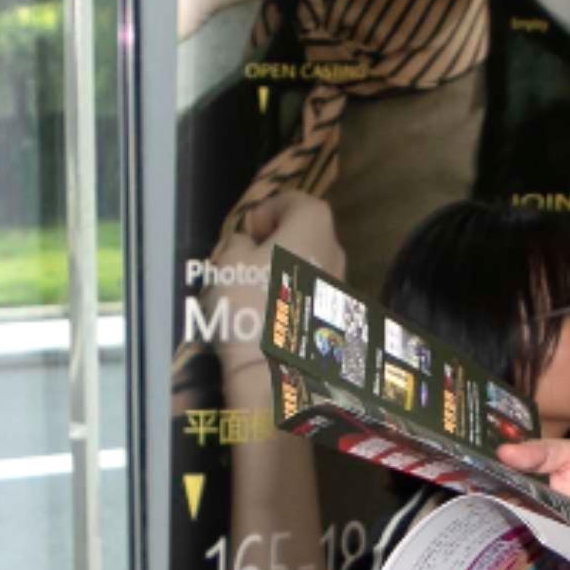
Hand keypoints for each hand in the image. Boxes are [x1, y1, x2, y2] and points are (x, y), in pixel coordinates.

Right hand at [207, 194, 344, 421]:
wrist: (276, 369)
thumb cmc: (249, 301)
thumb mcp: (227, 260)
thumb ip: (237, 241)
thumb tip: (247, 244)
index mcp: (313, 222)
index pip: (289, 201)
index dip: (263, 213)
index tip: (244, 235)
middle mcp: (335, 247)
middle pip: (302, 234)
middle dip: (274, 244)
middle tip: (245, 263)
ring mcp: (341, 283)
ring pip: (307, 266)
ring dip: (284, 273)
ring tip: (255, 294)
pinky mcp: (339, 316)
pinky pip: (311, 295)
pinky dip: (293, 298)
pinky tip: (271, 317)